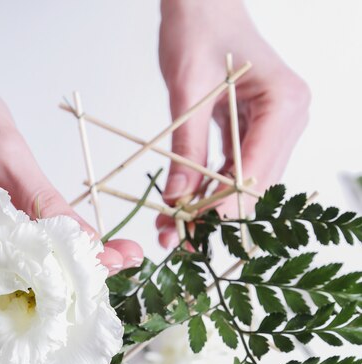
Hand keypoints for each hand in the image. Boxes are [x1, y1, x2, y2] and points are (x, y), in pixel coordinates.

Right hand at [0, 8, 141, 271]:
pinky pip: (8, 250)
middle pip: (11, 275)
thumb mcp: (3, 149)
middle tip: (120, 260)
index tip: (109, 263)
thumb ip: (43, 199)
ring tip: (112, 256)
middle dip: (68, 270)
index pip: (6, 266)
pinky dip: (43, 247)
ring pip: (13, 266)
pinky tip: (81, 246)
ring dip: (61, 260)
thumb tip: (86, 239)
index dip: (60, 269)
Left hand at [157, 0, 310, 247]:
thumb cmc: (198, 28)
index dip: (224, 206)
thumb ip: (185, 147)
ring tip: (172, 229)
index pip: (255, 170)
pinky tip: (183, 206)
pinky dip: (209, 189)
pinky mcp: (256, 131)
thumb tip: (176, 200)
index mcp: (284, 103)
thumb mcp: (187, 89)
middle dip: (215, 215)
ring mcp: (276, 127)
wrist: (202, 3)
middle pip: (254, 184)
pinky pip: (234, 170)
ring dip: (209, 208)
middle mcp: (289, 119)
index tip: (193, 232)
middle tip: (178, 241)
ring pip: (244, 184)